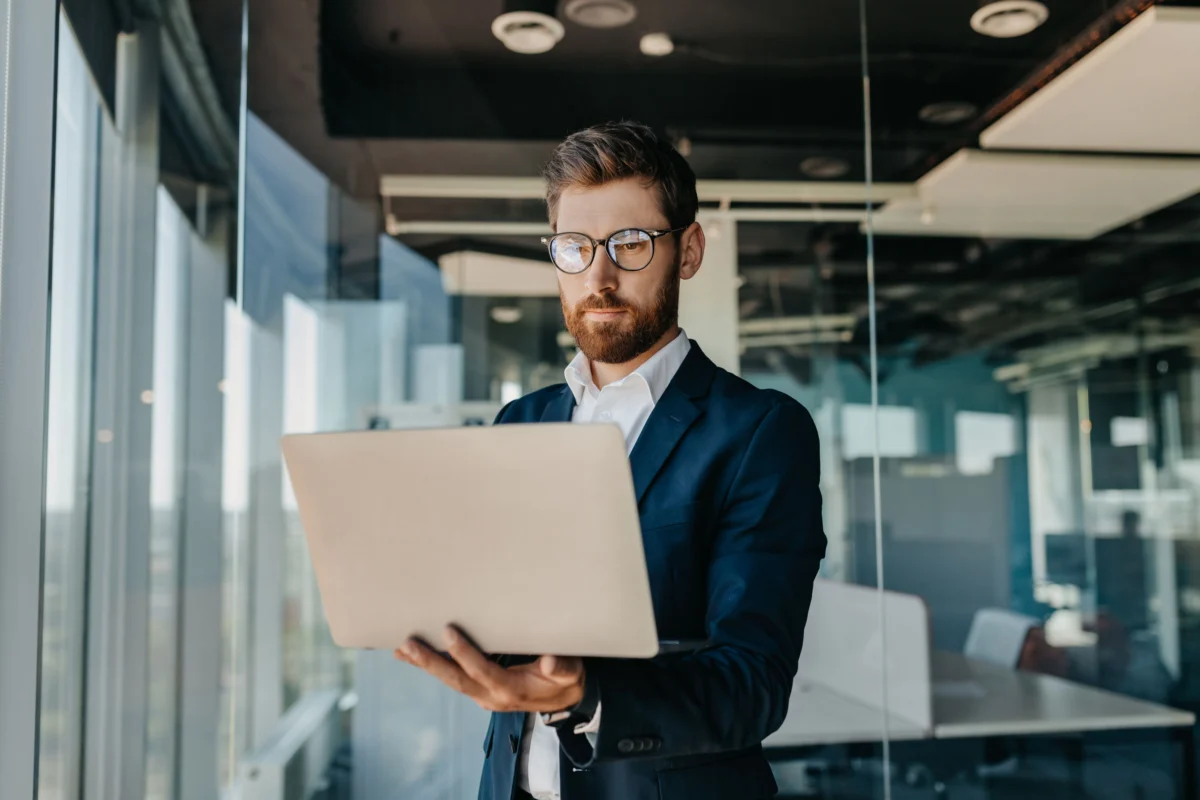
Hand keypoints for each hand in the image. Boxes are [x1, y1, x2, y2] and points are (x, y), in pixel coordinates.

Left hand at [394, 626, 584, 712]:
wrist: (566, 698)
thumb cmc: (567, 679)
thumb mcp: (571, 672)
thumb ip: (562, 668)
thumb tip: (550, 661)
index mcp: (511, 689)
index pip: (481, 670)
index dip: (464, 652)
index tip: (448, 631)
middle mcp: (492, 696)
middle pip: (456, 680)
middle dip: (431, 662)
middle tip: (408, 645)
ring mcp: (483, 695)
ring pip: (451, 680)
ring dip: (425, 666)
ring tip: (401, 650)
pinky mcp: (480, 690)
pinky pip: (454, 679)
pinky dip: (433, 667)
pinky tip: (414, 657)